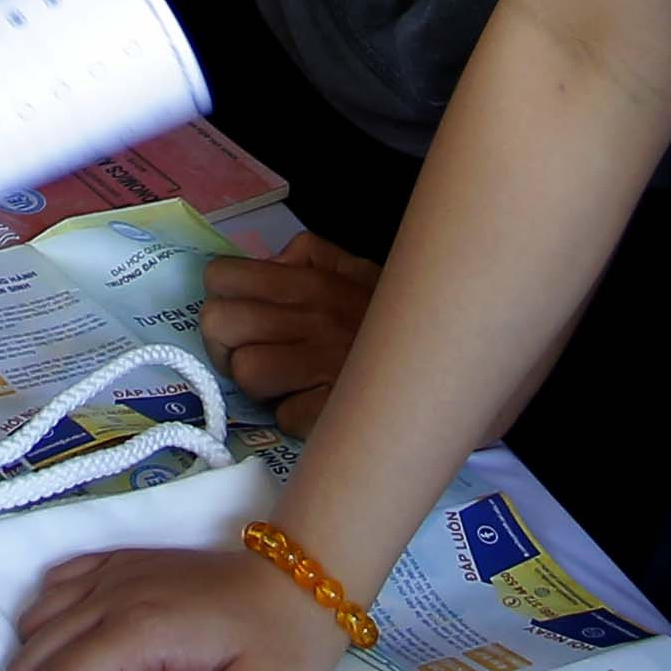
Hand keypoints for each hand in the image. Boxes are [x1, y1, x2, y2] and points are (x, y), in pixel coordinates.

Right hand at [5, 537, 348, 670]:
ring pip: (31, 626)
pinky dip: (56, 630)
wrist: (306, 580)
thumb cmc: (285, 648)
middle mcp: (112, 592)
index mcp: (140, 628)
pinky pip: (53, 590)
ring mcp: (111, 571)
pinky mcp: (116, 562)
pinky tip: (100, 652)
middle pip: (28, 660)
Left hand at [199, 232, 378, 432]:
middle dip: (226, 343)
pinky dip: (295, 416)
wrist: (452, 360)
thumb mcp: (358, 268)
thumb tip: (269, 262)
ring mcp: (321, 365)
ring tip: (288, 381)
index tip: (240, 314)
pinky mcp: (333, 411)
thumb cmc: (397, 316)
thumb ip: (311, 254)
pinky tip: (317, 405)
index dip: (222, 296)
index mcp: (310, 280)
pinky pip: (283, 416)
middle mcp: (311, 317)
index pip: (222, 277)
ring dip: (259, 384)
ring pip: (245, 373)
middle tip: (251, 353)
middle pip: (218, 323)